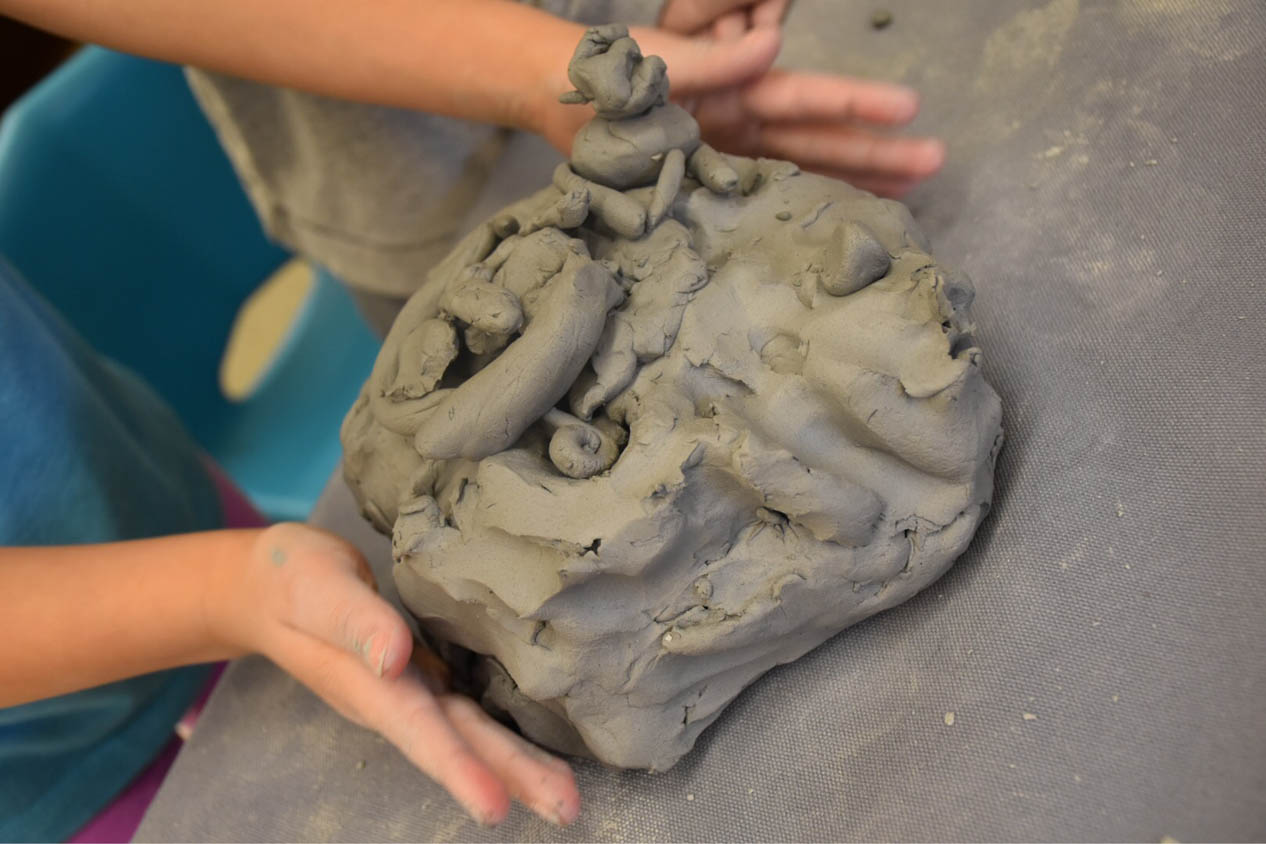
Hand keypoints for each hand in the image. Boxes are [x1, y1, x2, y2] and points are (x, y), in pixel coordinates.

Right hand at [207, 523, 579, 826]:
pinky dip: (508, 729)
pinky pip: (473, 705)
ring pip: (472, 729)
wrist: (268, 582)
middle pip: (459, 741)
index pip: (419, 730)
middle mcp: (397, 695)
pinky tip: (542, 743)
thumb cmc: (292, 580)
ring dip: (517, 764)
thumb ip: (356, 623)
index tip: (495, 808)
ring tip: (565, 795)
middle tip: (566, 810)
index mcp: (369, 685)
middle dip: (511, 777)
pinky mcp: (426, 669)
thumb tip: (394, 658)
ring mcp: (413, 687)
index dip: (458, 767)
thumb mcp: (318, 590)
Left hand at [537, 1, 943, 197]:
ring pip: (803, 174)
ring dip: (854, 184)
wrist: (559, 102)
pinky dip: (797, 216)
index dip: (857, 103)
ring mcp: (730, 162)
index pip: (808, 98)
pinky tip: (834, 228)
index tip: (909, 107)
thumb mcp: (660, 61)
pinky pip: (762, 206)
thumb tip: (772, 43)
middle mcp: (745, 127)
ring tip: (910, 197)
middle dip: (877, 151)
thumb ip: (713, 61)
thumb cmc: (609, 72)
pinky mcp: (708, 193)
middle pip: (821, 141)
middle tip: (937, 161)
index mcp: (740, 91)